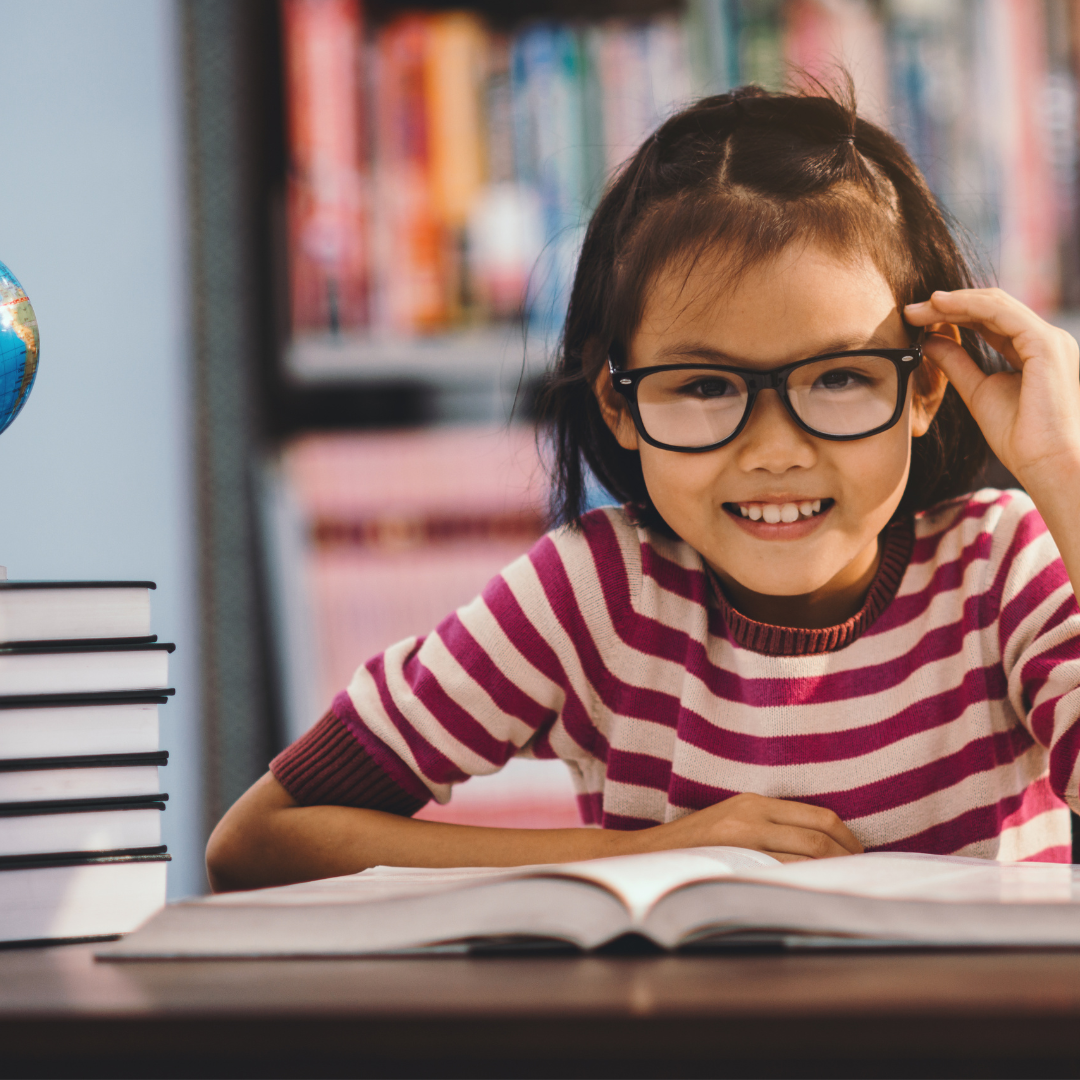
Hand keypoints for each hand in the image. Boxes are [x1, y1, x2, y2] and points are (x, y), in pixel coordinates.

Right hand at [628, 792, 863, 862]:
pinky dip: (805, 880)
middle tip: (860, 872)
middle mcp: (751, 815)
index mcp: (755, 802)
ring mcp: (742, 839)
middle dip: (847, 856)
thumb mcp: (733, 819)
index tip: (858, 853)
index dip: (846, 837)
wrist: (650, 854)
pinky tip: (814, 890)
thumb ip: (769, 825)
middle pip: (817, 835)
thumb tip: (819, 845)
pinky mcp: (734, 860)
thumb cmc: (697, 842)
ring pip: (804, 854)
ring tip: (843, 882)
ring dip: (831, 870)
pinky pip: (781, 871)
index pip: (818, 816)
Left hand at [904, 289, 1079, 492]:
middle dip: (948, 305)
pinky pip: (1001, 313)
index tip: (915, 318)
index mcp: (1033, 350)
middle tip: (909, 310)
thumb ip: (956, 363)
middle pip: (991, 307)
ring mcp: (1048, 338)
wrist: (1045, 462)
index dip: (952, 315)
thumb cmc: (1019, 436)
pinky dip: (967, 305)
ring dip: (952, 302)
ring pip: (994, 304)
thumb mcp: (977, 392)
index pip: (989, 320)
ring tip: (917, 307)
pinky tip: (938, 305)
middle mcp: (1044, 339)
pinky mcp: (1045, 343)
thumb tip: (929, 340)